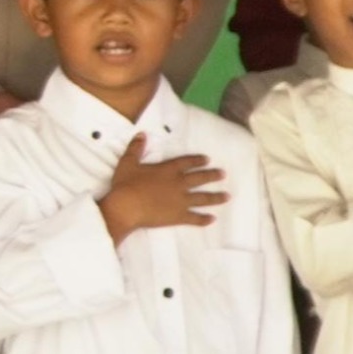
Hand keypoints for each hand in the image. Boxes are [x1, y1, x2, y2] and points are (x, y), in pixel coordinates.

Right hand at [99, 133, 227, 237]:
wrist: (126, 207)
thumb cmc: (126, 185)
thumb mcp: (128, 163)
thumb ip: (135, 148)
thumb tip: (142, 134)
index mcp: (168, 170)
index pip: (186, 162)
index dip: (197, 160)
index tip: (207, 160)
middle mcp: (178, 184)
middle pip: (200, 178)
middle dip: (212, 176)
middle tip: (223, 174)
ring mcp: (181, 201)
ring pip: (202, 198)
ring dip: (215, 197)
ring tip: (227, 196)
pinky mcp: (178, 216)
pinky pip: (194, 218)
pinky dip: (204, 219)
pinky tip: (212, 219)